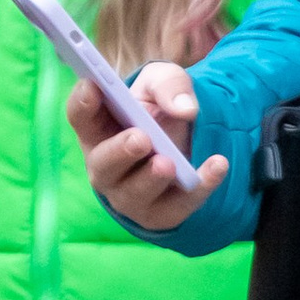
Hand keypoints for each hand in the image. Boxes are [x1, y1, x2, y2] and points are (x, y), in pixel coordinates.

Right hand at [69, 60, 224, 228]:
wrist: (186, 147)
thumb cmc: (159, 113)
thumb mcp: (164, 85)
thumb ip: (169, 86)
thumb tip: (185, 108)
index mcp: (98, 130)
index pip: (81, 117)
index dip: (82, 102)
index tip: (93, 86)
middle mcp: (106, 167)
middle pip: (103, 164)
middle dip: (120, 151)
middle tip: (140, 138)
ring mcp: (130, 195)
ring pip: (135, 193)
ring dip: (151, 178)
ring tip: (167, 163)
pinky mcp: (161, 213)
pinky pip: (180, 205)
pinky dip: (201, 187)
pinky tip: (218, 165)